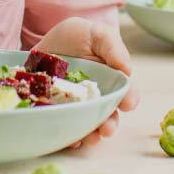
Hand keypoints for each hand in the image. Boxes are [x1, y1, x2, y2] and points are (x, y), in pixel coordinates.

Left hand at [34, 17, 140, 148]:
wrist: (44, 43)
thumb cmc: (77, 37)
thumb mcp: (96, 34)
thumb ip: (112, 47)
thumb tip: (127, 70)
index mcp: (112, 82)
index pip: (126, 93)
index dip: (129, 100)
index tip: (127, 103)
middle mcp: (98, 99)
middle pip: (108, 116)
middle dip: (110, 124)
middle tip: (107, 129)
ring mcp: (77, 109)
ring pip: (88, 127)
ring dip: (91, 136)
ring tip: (89, 138)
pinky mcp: (58, 114)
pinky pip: (64, 129)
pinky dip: (67, 136)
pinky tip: (67, 138)